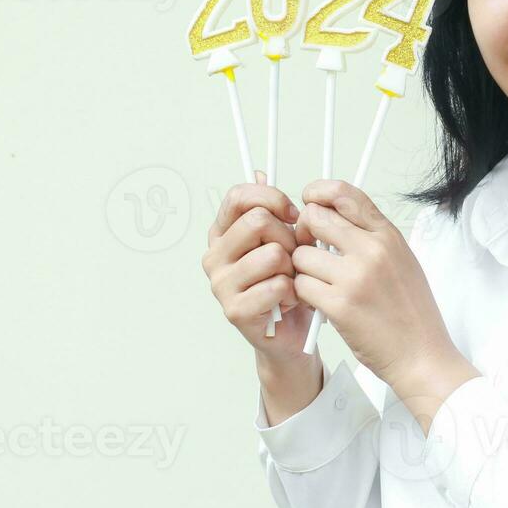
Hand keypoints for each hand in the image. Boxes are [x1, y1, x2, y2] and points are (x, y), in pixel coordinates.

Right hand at [202, 173, 314, 366]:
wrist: (289, 333)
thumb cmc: (287, 282)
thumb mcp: (283, 240)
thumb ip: (270, 209)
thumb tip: (260, 173)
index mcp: (222, 232)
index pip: (239, 196)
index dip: (272, 198)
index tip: (293, 214)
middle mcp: (214, 255)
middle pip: (259, 221)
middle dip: (289, 237)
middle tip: (293, 258)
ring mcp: (220, 284)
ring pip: (273, 255)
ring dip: (293, 270)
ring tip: (290, 282)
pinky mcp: (234, 310)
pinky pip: (277, 286)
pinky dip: (292, 294)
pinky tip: (287, 303)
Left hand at [291, 179, 473, 412]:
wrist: (422, 355)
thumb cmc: (412, 313)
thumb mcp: (402, 261)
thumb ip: (372, 237)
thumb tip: (334, 216)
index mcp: (388, 236)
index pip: (345, 193)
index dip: (319, 192)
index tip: (310, 201)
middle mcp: (373, 250)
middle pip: (315, 218)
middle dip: (303, 234)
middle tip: (308, 251)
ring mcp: (355, 277)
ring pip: (301, 255)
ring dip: (302, 270)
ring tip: (318, 284)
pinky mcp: (340, 305)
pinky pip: (301, 285)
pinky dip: (303, 295)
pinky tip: (318, 303)